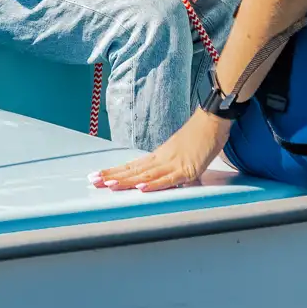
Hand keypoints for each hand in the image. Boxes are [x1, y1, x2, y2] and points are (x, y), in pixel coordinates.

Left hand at [94, 111, 231, 191]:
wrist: (213, 120)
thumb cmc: (200, 135)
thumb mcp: (179, 150)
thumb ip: (168, 164)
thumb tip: (157, 175)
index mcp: (159, 156)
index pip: (132, 165)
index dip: (115, 171)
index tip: (98, 175)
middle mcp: (162, 159)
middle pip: (133, 170)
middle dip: (112, 176)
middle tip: (93, 180)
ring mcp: (174, 164)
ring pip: (146, 175)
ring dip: (127, 181)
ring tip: (109, 185)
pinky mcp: (188, 169)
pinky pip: (169, 179)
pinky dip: (155, 184)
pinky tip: (142, 187)